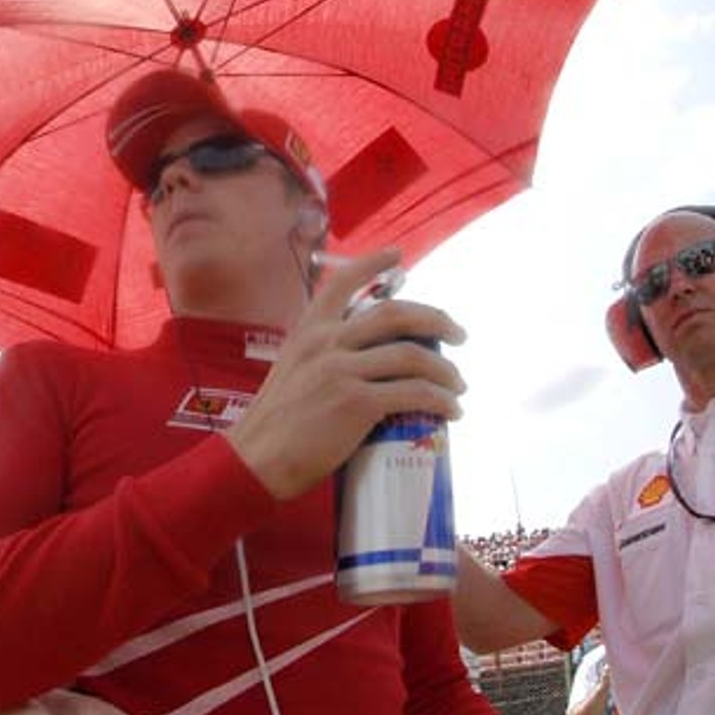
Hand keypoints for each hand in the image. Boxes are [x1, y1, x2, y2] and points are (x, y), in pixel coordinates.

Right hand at [227, 249, 466, 501]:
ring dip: (445, 370)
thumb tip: (367, 364)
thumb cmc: (274, 426)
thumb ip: (324, 358)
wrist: (256, 460)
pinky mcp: (356, 402)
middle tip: (458, 334)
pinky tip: (451, 411)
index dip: (372, 263)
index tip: (396, 254)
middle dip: (435, 320)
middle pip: (394, 314)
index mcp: (307, 331)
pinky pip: (413, 393)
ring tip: (458, 385)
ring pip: (411, 356)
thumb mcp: (292, 371)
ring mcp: (341, 370)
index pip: (342, 282)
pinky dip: (440, 400)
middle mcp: (325, 342)